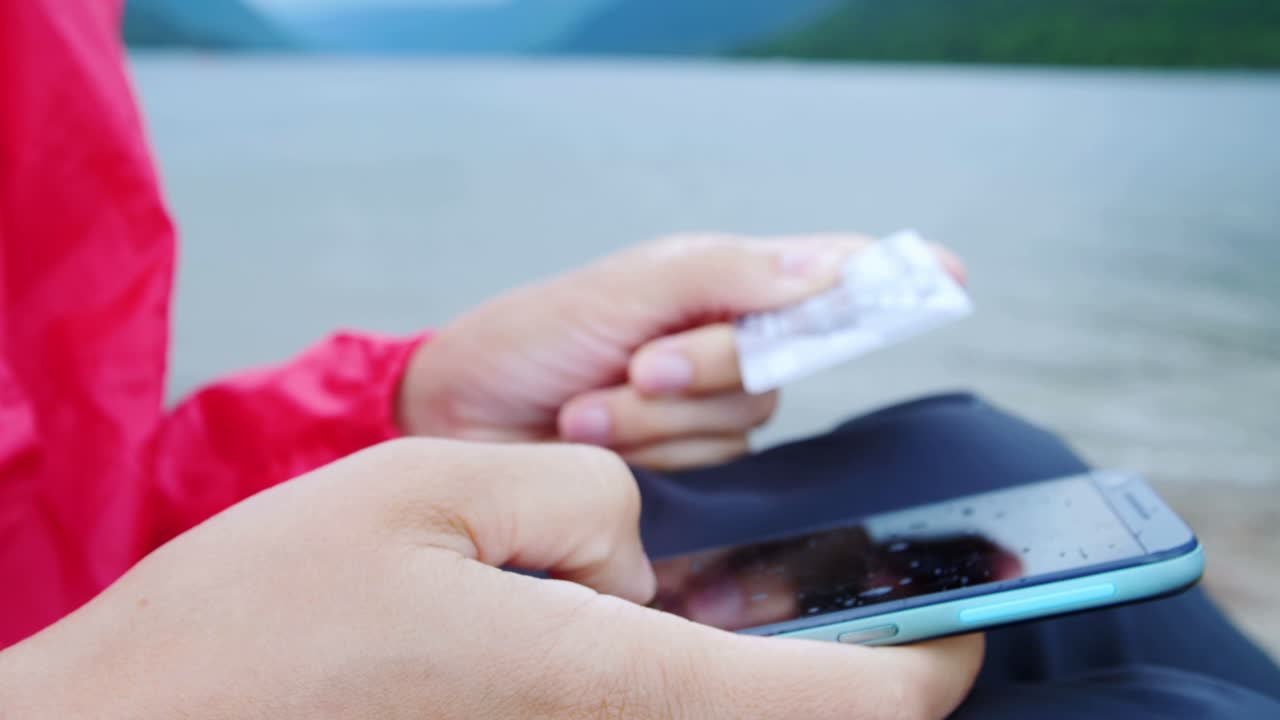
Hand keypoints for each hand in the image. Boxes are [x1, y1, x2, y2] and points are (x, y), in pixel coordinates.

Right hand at [0, 439, 982, 718]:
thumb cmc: (263, 621)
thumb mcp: (430, 488)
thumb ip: (580, 499)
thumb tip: (638, 543)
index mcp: (605, 681)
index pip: (837, 707)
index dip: (926, 666)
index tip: (967, 621)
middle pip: (775, 717)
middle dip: (822, 648)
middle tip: (823, 575)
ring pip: (698, 710)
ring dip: (722, 650)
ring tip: (636, 570)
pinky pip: (630, 713)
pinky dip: (656, 663)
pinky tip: (591, 606)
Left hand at [399, 233, 964, 469]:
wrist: (460, 416)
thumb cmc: (529, 340)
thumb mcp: (622, 291)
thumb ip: (725, 280)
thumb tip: (825, 271)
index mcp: (715, 284)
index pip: (821, 277)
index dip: (884, 276)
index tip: (943, 274)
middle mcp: (720, 343)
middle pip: (781, 359)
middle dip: (702, 366)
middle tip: (638, 364)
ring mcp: (700, 408)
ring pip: (740, 420)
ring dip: (656, 416)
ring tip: (591, 404)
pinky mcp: (680, 464)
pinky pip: (705, 463)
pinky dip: (643, 450)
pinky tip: (593, 436)